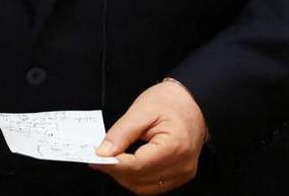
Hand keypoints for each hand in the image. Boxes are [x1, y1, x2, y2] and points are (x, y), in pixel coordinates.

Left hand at [93, 80, 207, 193]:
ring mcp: (182, 173)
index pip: (137, 165)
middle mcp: (181, 164)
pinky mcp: (180, 175)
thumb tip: (103, 152)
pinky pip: (153, 186)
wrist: (193, 102)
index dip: (113, 164)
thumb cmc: (172, 101)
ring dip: (125, 176)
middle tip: (100, 157)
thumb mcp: (142, 109)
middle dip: (116, 170)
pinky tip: (128, 164)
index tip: (96, 158)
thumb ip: (122, 132)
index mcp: (175, 146)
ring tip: (113, 159)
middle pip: (139, 180)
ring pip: (144, 188)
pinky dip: (137, 178)